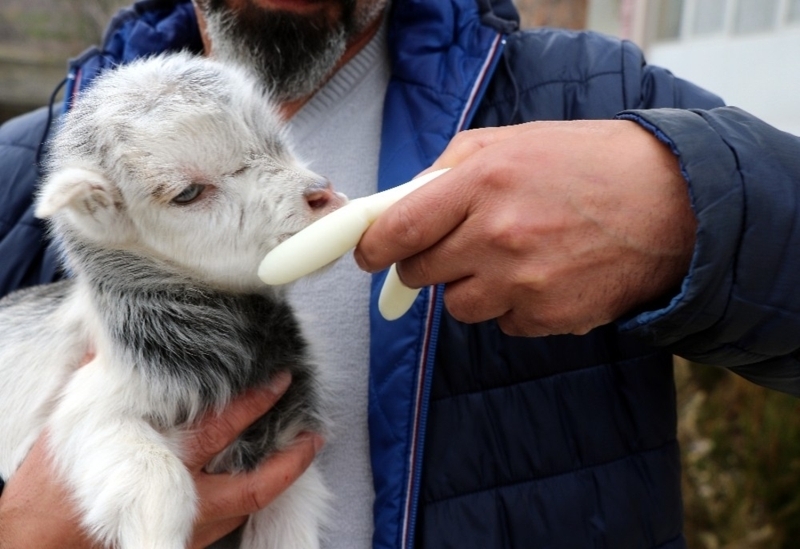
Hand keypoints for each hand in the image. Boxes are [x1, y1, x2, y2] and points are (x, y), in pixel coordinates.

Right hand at [0, 373, 321, 548]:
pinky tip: (266, 479)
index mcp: (158, 463)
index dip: (256, 401)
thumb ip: (104, 379)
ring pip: (249, 506)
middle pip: (252, 479)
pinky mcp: (184, 543)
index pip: (222, 426)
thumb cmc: (54, 486)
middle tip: (313, 427)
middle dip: (289, 452)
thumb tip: (115, 336)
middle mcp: (182, 501)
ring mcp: (188, 529)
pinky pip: (234, 520)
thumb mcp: (76, 422)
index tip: (281, 379)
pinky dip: (254, 497)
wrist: (40, 545)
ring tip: (305, 449)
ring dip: (281, 478)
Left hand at [354, 120, 696, 335]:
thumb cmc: (586, 164)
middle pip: (420, 272)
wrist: (670, 202)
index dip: (373, 247)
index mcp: (483, 181)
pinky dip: (511, 305)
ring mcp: (525, 282)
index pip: (399, 229)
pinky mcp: (549, 317)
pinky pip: (502, 323)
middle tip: (447, 247)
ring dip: (470, 286)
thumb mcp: (511, 142)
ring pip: (458, 306)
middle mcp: (499, 235)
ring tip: (511, 257)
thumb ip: (448, 170)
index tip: (368, 253)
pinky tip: (544, 275)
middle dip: (422, 263)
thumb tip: (400, 205)